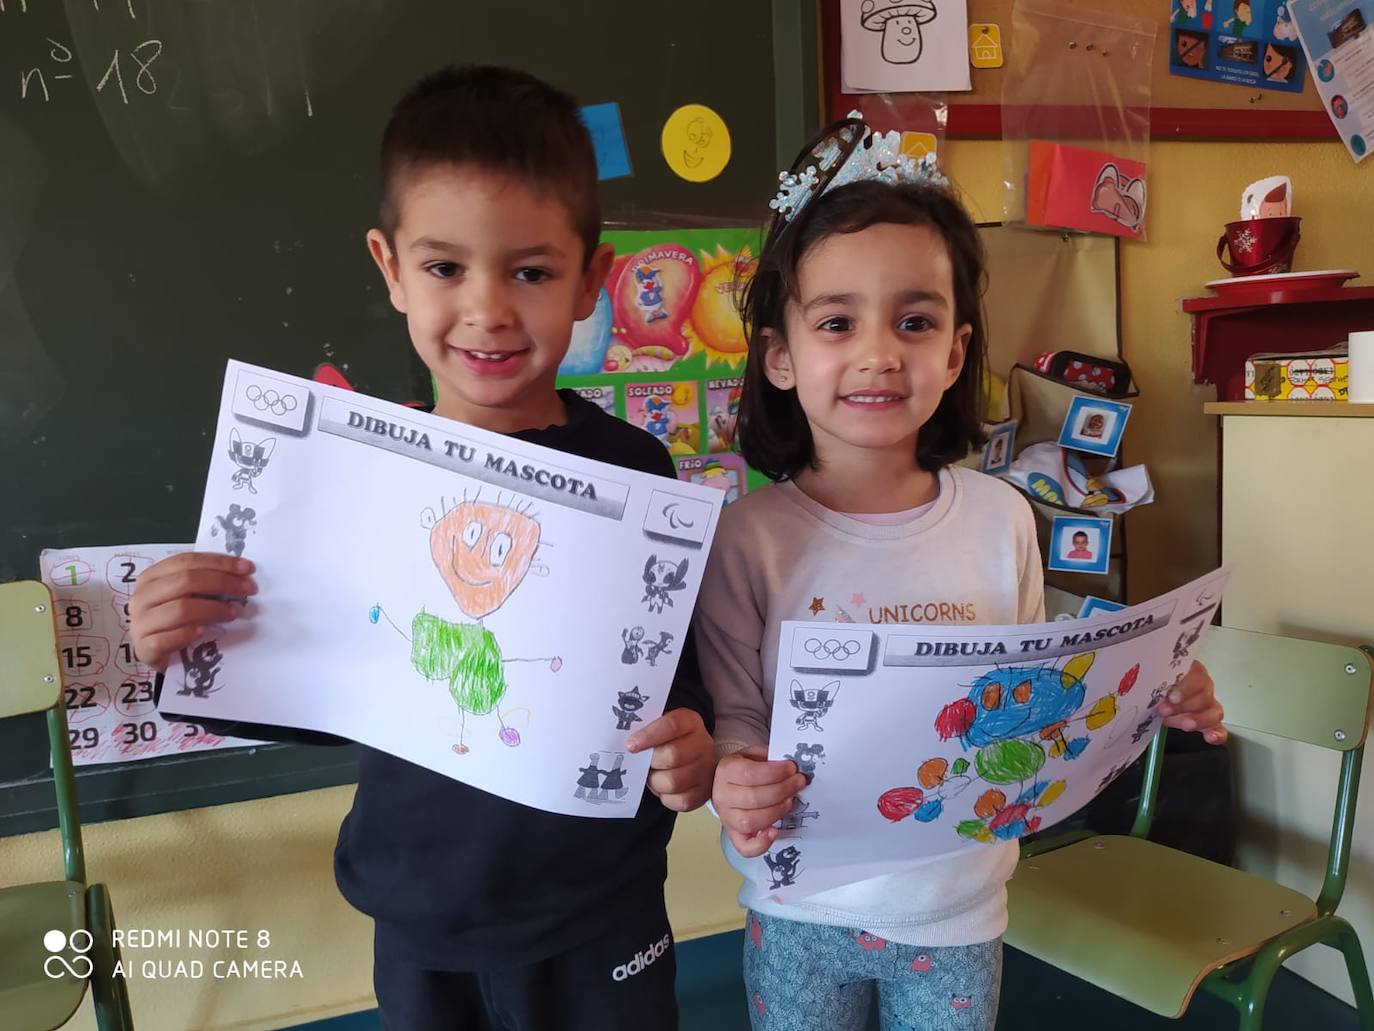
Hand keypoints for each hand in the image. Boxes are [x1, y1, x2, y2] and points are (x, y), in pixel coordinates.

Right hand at [128, 553, 256, 671]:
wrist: (153, 653)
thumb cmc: (172, 621)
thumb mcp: (184, 596)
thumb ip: (202, 583)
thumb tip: (240, 575)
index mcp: (151, 578)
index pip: (186, 561)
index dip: (219, 562)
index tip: (247, 568)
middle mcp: (142, 597)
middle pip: (186, 581)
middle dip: (223, 582)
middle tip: (248, 589)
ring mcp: (140, 623)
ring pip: (181, 609)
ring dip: (213, 609)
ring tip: (234, 613)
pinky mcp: (143, 647)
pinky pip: (168, 638)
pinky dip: (189, 634)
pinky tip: (205, 632)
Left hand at [627, 708, 714, 811]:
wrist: (687, 755)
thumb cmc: (665, 740)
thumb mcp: (657, 725)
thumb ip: (644, 728)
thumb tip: (628, 743)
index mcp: (690, 722)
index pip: (672, 725)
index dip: (648, 735)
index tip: (631, 745)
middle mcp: (703, 744)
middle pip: (672, 755)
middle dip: (650, 762)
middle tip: (642, 763)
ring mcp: (706, 769)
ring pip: (673, 782)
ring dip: (655, 781)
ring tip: (652, 775)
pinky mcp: (703, 792)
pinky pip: (680, 801)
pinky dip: (665, 797)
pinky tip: (662, 787)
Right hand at [712, 746, 807, 857]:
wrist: (727, 784)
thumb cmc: (744, 769)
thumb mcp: (753, 755)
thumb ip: (769, 757)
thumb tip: (790, 764)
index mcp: (726, 771)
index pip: (749, 774)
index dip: (774, 772)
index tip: (792, 768)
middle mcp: (723, 796)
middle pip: (753, 798)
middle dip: (782, 790)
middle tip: (798, 783)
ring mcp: (727, 818)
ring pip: (751, 821)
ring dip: (776, 811)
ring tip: (790, 801)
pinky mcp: (734, 835)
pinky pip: (744, 847)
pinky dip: (761, 844)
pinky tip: (775, 831)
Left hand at [1156, 659, 1226, 744]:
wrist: (1160, 697)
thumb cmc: (1158, 685)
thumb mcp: (1156, 679)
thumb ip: (1155, 680)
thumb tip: (1142, 684)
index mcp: (1191, 671)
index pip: (1197, 674)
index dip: (1186, 687)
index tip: (1172, 697)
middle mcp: (1203, 687)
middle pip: (1204, 694)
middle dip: (1184, 706)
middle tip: (1165, 711)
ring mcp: (1209, 705)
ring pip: (1214, 711)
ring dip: (1198, 719)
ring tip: (1184, 724)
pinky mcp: (1211, 722)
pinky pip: (1220, 729)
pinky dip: (1217, 734)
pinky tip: (1210, 737)